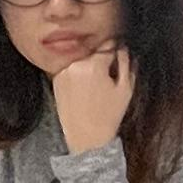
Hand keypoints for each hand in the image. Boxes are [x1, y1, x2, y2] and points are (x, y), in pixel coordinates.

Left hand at [51, 43, 134, 160]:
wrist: (86, 138)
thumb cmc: (109, 115)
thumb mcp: (126, 88)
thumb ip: (126, 62)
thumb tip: (123, 46)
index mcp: (94, 65)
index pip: (109, 45)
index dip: (116, 52)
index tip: (119, 59)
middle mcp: (75, 65)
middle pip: (94, 52)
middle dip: (102, 61)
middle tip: (107, 79)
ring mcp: (63, 72)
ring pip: (82, 60)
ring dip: (89, 67)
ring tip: (94, 88)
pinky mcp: (56, 80)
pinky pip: (72, 70)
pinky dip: (78, 75)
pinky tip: (83, 92)